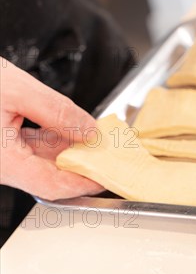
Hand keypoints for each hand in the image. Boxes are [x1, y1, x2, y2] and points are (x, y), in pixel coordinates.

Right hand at [0, 59, 103, 199]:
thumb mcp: (16, 88)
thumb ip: (57, 111)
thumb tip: (89, 130)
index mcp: (0, 161)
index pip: (52, 185)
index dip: (84, 182)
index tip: (107, 174)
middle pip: (48, 176)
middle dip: (80, 164)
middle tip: (107, 152)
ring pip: (39, 163)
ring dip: (66, 152)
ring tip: (93, 137)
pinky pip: (27, 150)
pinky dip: (50, 142)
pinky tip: (67, 128)